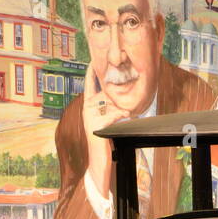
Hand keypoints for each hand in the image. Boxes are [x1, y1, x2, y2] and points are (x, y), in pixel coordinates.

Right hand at [80, 68, 128, 198]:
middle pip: (104, 91)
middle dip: (116, 87)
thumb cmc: (105, 139)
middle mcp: (87, 109)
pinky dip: (121, 115)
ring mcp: (90, 117)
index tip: (92, 59)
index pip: (88, 84)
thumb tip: (122, 97)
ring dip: (122, 103)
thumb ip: (111, 108)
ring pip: (110, 103)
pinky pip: (112, 115)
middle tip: (126, 77)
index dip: (90, 72)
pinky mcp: (96, 126)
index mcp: (88, 105)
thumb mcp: (108, 120)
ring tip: (130, 105)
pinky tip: (127, 114)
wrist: (99, 159)